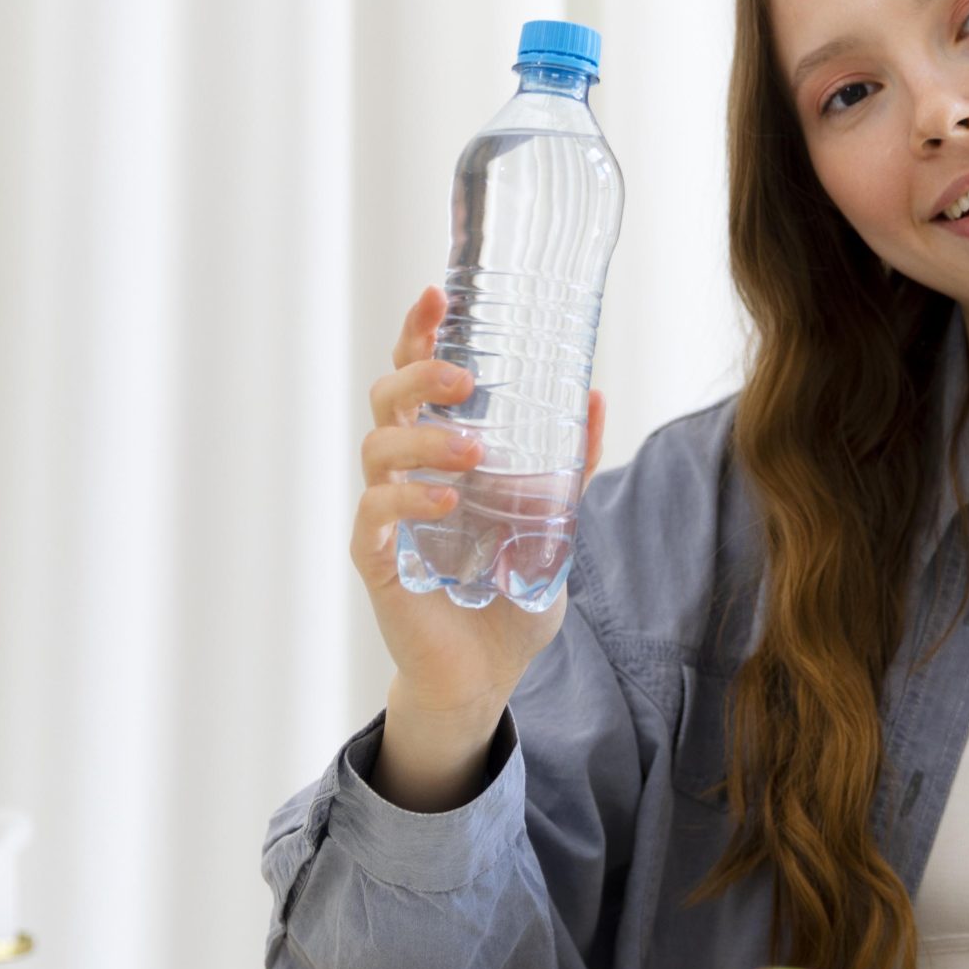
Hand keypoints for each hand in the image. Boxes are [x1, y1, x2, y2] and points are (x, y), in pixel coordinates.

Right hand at [350, 284, 606, 752]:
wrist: (486, 674)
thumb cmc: (509, 591)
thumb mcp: (553, 519)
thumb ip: (568, 463)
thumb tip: (594, 394)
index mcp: (439, 454)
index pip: (415, 380)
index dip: (418, 334)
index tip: (439, 294)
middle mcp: (405, 476)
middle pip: (385, 401)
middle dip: (418, 376)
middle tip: (464, 378)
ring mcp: (387, 517)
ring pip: (376, 451)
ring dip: (423, 440)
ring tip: (472, 451)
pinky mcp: (379, 562)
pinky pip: (375, 517)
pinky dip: (408, 500)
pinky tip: (447, 502)